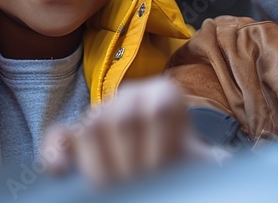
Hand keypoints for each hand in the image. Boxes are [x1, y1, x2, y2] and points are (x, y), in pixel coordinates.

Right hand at [41, 76, 212, 186]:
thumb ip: (212, 158)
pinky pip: (58, 137)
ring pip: (91, 127)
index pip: (158, 109)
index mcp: (166, 95)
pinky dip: (56, 153)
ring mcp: (101, 113)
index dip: (162, 145)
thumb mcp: (205, 160)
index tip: (168, 168)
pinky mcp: (75, 135)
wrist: (172, 171)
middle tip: (144, 179)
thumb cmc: (187, 168)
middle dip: (131, 160)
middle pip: (121, 118)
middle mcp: (131, 96)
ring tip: (123, 182)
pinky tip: (62, 173)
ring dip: (103, 162)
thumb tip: (222, 165)